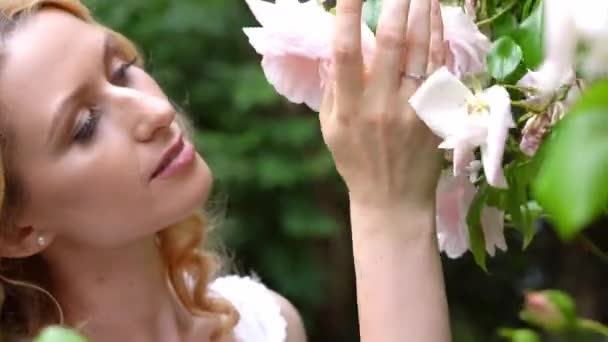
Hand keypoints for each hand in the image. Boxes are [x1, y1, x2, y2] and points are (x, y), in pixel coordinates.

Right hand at [320, 0, 445, 208]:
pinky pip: (438, 69)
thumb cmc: (356, 163)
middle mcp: (380, 105)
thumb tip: (336, 49)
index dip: (349, 15)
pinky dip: (438, 39)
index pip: (346, 52)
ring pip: (420, 52)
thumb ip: (333, 89)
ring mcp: (412, 110)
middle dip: (396, 5)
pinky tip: (437, 16)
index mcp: (349, 109)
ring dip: (422, 14)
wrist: (392, 200)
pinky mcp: (434, 115)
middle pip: (391, 44)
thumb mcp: (331, 130)